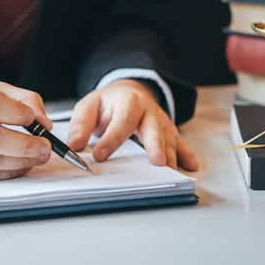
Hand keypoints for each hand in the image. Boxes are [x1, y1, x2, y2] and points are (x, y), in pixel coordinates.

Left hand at [67, 79, 198, 170]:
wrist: (130, 92)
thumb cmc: (109, 103)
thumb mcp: (90, 106)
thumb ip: (81, 125)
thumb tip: (74, 145)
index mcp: (128, 102)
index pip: (121, 122)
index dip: (111, 140)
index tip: (99, 156)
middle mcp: (149, 112)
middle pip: (153, 129)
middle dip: (155, 145)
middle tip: (156, 162)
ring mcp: (162, 123)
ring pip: (168, 139)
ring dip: (171, 156)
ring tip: (171, 172)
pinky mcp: (169, 133)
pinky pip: (180, 144)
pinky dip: (186, 156)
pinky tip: (190, 167)